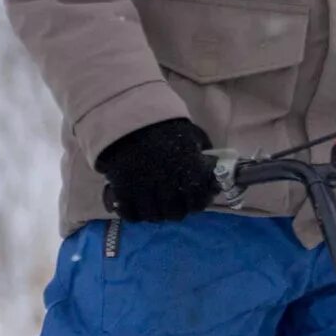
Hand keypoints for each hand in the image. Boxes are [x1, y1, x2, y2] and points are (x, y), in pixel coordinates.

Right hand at [95, 117, 220, 221]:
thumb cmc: (166, 126)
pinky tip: (137, 207)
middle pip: (176, 213)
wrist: (132, 118)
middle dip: (177, 209)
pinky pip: (131, 214)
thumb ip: (204, 156)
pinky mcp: (123, 190)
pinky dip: (135, 214)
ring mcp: (145, 190)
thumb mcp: (194, 136)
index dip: (197, 203)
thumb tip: (212, 169)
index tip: (194, 199)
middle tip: (173, 202)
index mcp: (190, 173)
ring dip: (156, 213)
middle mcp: (169, 185)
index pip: (198, 203)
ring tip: (154, 205)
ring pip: (154, 216)